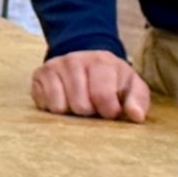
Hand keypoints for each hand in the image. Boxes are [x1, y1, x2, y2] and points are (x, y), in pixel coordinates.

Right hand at [32, 48, 149, 120]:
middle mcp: (75, 60)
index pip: (102, 96)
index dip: (108, 111)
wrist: (85, 60)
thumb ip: (138, 100)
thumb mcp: (131, 86)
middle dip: (89, 112)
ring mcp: (55, 66)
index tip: (110, 112)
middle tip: (93, 106)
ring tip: (78, 103)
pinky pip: (45, 105)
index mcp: (101, 61)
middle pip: (80, 105)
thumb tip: (136, 116)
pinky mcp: (39, 75)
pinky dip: (55, 108)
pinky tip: (64, 100)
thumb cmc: (111, 80)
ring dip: (72, 112)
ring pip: (61, 107)